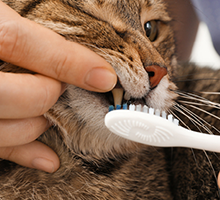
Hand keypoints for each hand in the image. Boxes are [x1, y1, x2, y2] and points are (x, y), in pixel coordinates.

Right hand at [0, 1, 116, 172]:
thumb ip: (17, 31)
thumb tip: (74, 55)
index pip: (19, 42)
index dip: (67, 61)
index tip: (104, 76)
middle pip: (20, 96)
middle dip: (49, 94)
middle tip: (56, 86)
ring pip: (10, 130)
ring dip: (38, 123)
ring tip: (42, 108)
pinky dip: (25, 154)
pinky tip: (48, 157)